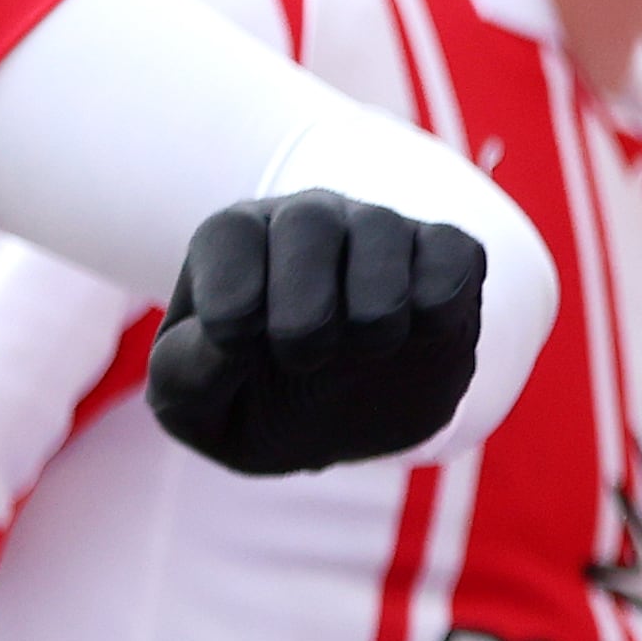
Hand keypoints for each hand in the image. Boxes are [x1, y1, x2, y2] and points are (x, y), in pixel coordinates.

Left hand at [150, 192, 485, 475]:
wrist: (347, 421)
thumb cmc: (256, 401)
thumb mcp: (197, 407)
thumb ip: (189, 375)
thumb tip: (226, 341)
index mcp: (237, 244)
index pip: (229, 233)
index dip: (231, 295)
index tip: (236, 349)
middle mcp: (309, 220)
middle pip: (309, 221)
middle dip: (305, 308)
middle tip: (304, 359)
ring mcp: (383, 231)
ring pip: (384, 232)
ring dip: (374, 313)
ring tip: (365, 350)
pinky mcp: (449, 254)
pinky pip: (452, 256)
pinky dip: (437, 310)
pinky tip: (415, 337)